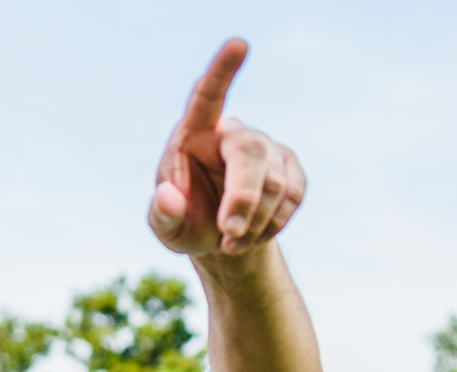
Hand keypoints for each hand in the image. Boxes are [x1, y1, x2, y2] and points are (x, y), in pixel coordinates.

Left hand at [148, 39, 305, 259]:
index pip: (207, 96)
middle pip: (249, 152)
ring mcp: (266, 146)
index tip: (238, 44)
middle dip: (242, 200)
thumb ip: (162, 214)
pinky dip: (273, 224)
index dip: (221, 71)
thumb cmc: (186, 222)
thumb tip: (167, 196)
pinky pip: (294, 194)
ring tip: (231, 241)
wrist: (220, 237)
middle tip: (227, 236)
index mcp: (193, 134)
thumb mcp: (166, 228)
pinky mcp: (290, 166)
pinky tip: (254, 232)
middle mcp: (232, 132)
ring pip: (275, 182)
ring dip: (254, 223)